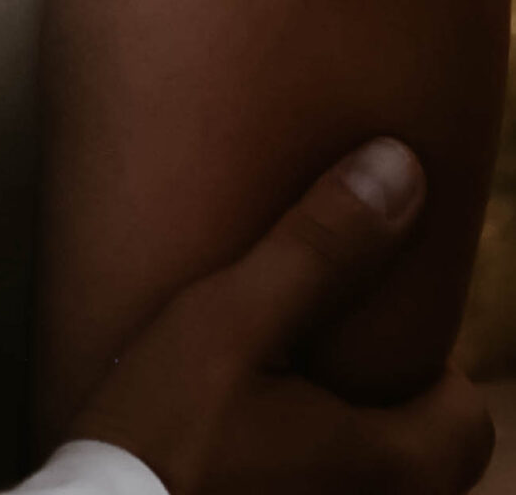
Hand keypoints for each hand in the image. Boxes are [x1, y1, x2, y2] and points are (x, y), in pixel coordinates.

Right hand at [68, 140, 493, 494]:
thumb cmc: (163, 434)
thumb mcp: (229, 319)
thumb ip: (318, 250)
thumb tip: (398, 168)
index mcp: (389, 467)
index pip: (466, 418)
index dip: (427, 370)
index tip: (362, 335)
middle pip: (424, 458)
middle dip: (382, 406)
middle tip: (312, 358)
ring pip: (371, 486)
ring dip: (339, 445)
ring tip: (273, 399)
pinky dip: (302, 475)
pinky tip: (242, 451)